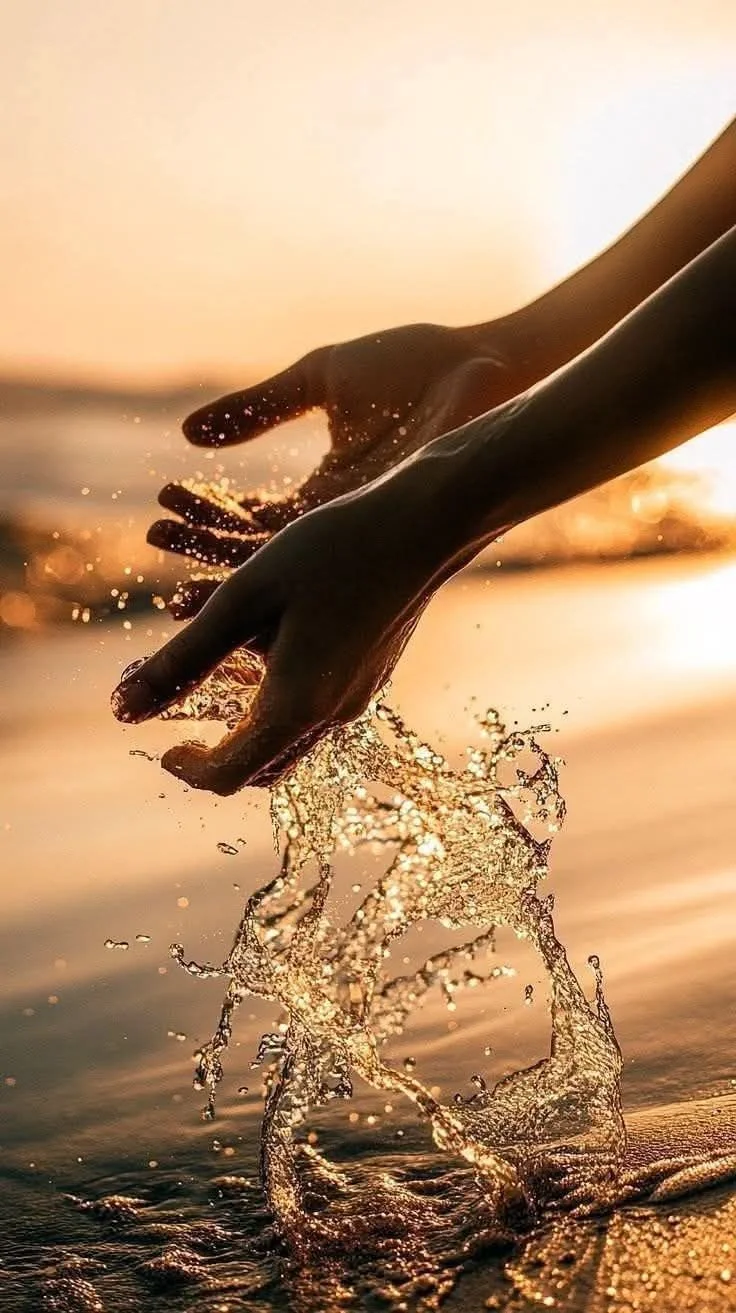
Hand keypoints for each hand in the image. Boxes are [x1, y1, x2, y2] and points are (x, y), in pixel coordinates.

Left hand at [113, 451, 461, 791]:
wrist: (424, 526)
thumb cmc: (330, 550)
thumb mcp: (242, 598)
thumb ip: (183, 658)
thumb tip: (122, 710)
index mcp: (296, 704)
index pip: (227, 775)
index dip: (185, 768)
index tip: (159, 741)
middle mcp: (331, 716)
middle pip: (259, 770)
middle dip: (213, 755)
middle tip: (179, 716)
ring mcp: (356, 700)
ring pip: (287, 745)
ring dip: (244, 731)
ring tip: (214, 677)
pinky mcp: (369, 678)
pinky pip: (313, 715)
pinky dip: (276, 706)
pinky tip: (264, 650)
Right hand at [148, 318, 523, 617]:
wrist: (479, 367)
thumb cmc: (411, 367)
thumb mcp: (318, 380)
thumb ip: (257, 408)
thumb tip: (186, 432)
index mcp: (324, 490)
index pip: (252, 519)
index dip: (207, 514)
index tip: (164, 497)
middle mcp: (338, 524)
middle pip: (259, 555)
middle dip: (203, 550)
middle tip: (155, 535)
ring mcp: (360, 534)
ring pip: (284, 573)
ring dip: (226, 571)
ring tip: (174, 567)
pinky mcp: (380, 534)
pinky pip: (320, 568)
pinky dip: (275, 573)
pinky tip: (236, 571)